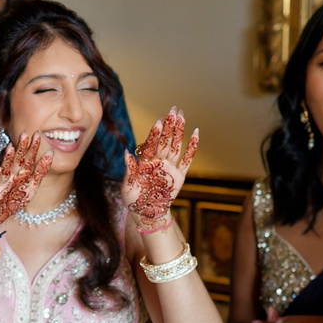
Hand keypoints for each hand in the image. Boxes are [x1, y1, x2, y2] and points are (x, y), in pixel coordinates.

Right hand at [0, 131, 50, 229]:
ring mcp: (1, 181)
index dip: (32, 147)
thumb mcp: (32, 186)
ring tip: (10, 148)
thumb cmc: (15, 199)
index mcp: (22, 173)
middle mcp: (11, 174)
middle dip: (20, 148)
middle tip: (24, 134)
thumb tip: (51, 152)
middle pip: (17, 159)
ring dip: (7, 158)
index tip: (37, 134)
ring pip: (4, 168)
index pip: (28, 158)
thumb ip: (41, 171)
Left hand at [121, 107, 198, 228]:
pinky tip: (196, 133)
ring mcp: (169, 167)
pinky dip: (192, 148)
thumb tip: (126, 151)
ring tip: (183, 115)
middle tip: (174, 109)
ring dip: (180, 131)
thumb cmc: (133, 200)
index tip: (159, 121)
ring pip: (176, 146)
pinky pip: (187, 160)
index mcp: (145, 162)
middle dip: (170, 125)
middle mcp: (158, 161)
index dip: (155, 133)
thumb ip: (129, 170)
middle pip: (166, 140)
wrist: (147, 213)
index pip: (151, 144)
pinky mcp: (179, 176)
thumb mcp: (127, 186)